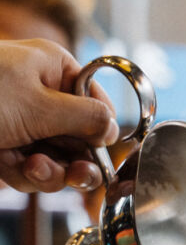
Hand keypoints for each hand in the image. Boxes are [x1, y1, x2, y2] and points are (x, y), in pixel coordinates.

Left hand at [0, 39, 118, 192]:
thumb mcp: (39, 104)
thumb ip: (86, 118)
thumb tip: (115, 129)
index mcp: (52, 69)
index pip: (96, 102)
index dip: (102, 130)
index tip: (102, 150)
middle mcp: (41, 96)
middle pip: (80, 139)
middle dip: (74, 160)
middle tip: (78, 176)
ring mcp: (22, 125)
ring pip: (58, 161)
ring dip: (47, 172)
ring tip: (30, 168)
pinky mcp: (5, 150)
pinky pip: (31, 171)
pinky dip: (24, 175)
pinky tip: (12, 168)